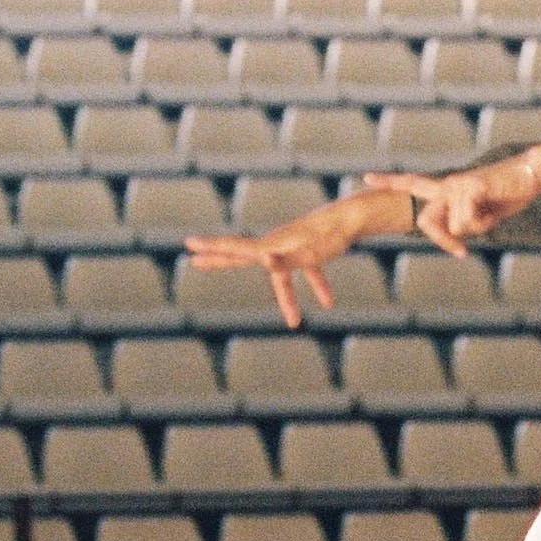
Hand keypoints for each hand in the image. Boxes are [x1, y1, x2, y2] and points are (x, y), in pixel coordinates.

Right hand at [182, 193, 405, 330]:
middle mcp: (276, 246)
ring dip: (288, 299)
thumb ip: (284, 261)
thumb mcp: (305, 254)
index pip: (235, 248)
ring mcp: (291, 248)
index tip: (188, 243)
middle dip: (220, 262)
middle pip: (242, 256)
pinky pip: (308, 271)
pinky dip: (317, 286)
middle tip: (194, 262)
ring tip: (294, 322)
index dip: (211, 248)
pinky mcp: (309, 250)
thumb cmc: (328, 238)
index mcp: (269, 247)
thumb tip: (264, 261)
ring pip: (282, 276)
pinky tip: (329, 303)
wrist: (352, 219)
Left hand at [362, 143, 540, 256]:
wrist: (530, 175)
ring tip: (491, 214)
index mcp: (447, 188)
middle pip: (426, 221)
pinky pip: (467, 221)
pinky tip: (494, 210)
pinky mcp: (470, 186)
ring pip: (453, 226)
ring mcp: (457, 184)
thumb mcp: (483, 216)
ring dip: (476, 228)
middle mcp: (447, 183)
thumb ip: (464, 224)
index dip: (389, 182)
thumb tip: (455, 236)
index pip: (412, 182)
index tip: (366, 179)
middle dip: (442, 240)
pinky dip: (484, 224)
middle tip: (462, 253)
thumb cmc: (509, 195)